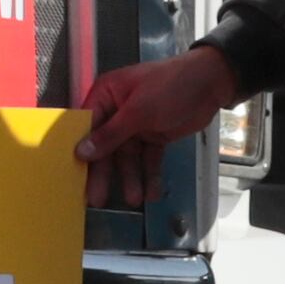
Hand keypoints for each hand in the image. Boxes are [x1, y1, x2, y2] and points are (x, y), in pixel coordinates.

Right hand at [75, 46, 242, 207]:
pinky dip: (150, 174)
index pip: (86, 127)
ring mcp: (136, 126)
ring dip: (131, 177)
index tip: (73, 176)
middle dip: (105, 172)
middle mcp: (116, 112)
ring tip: (135, 199)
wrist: (211, 83)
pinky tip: (152, 193)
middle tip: (98, 200)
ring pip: (127, 157)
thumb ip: (110, 134)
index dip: (80, 151)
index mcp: (106, 96)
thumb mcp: (138, 110)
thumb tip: (80, 152)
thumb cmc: (170, 87)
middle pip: (106, 147)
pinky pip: (148, 158)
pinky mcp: (154, 136)